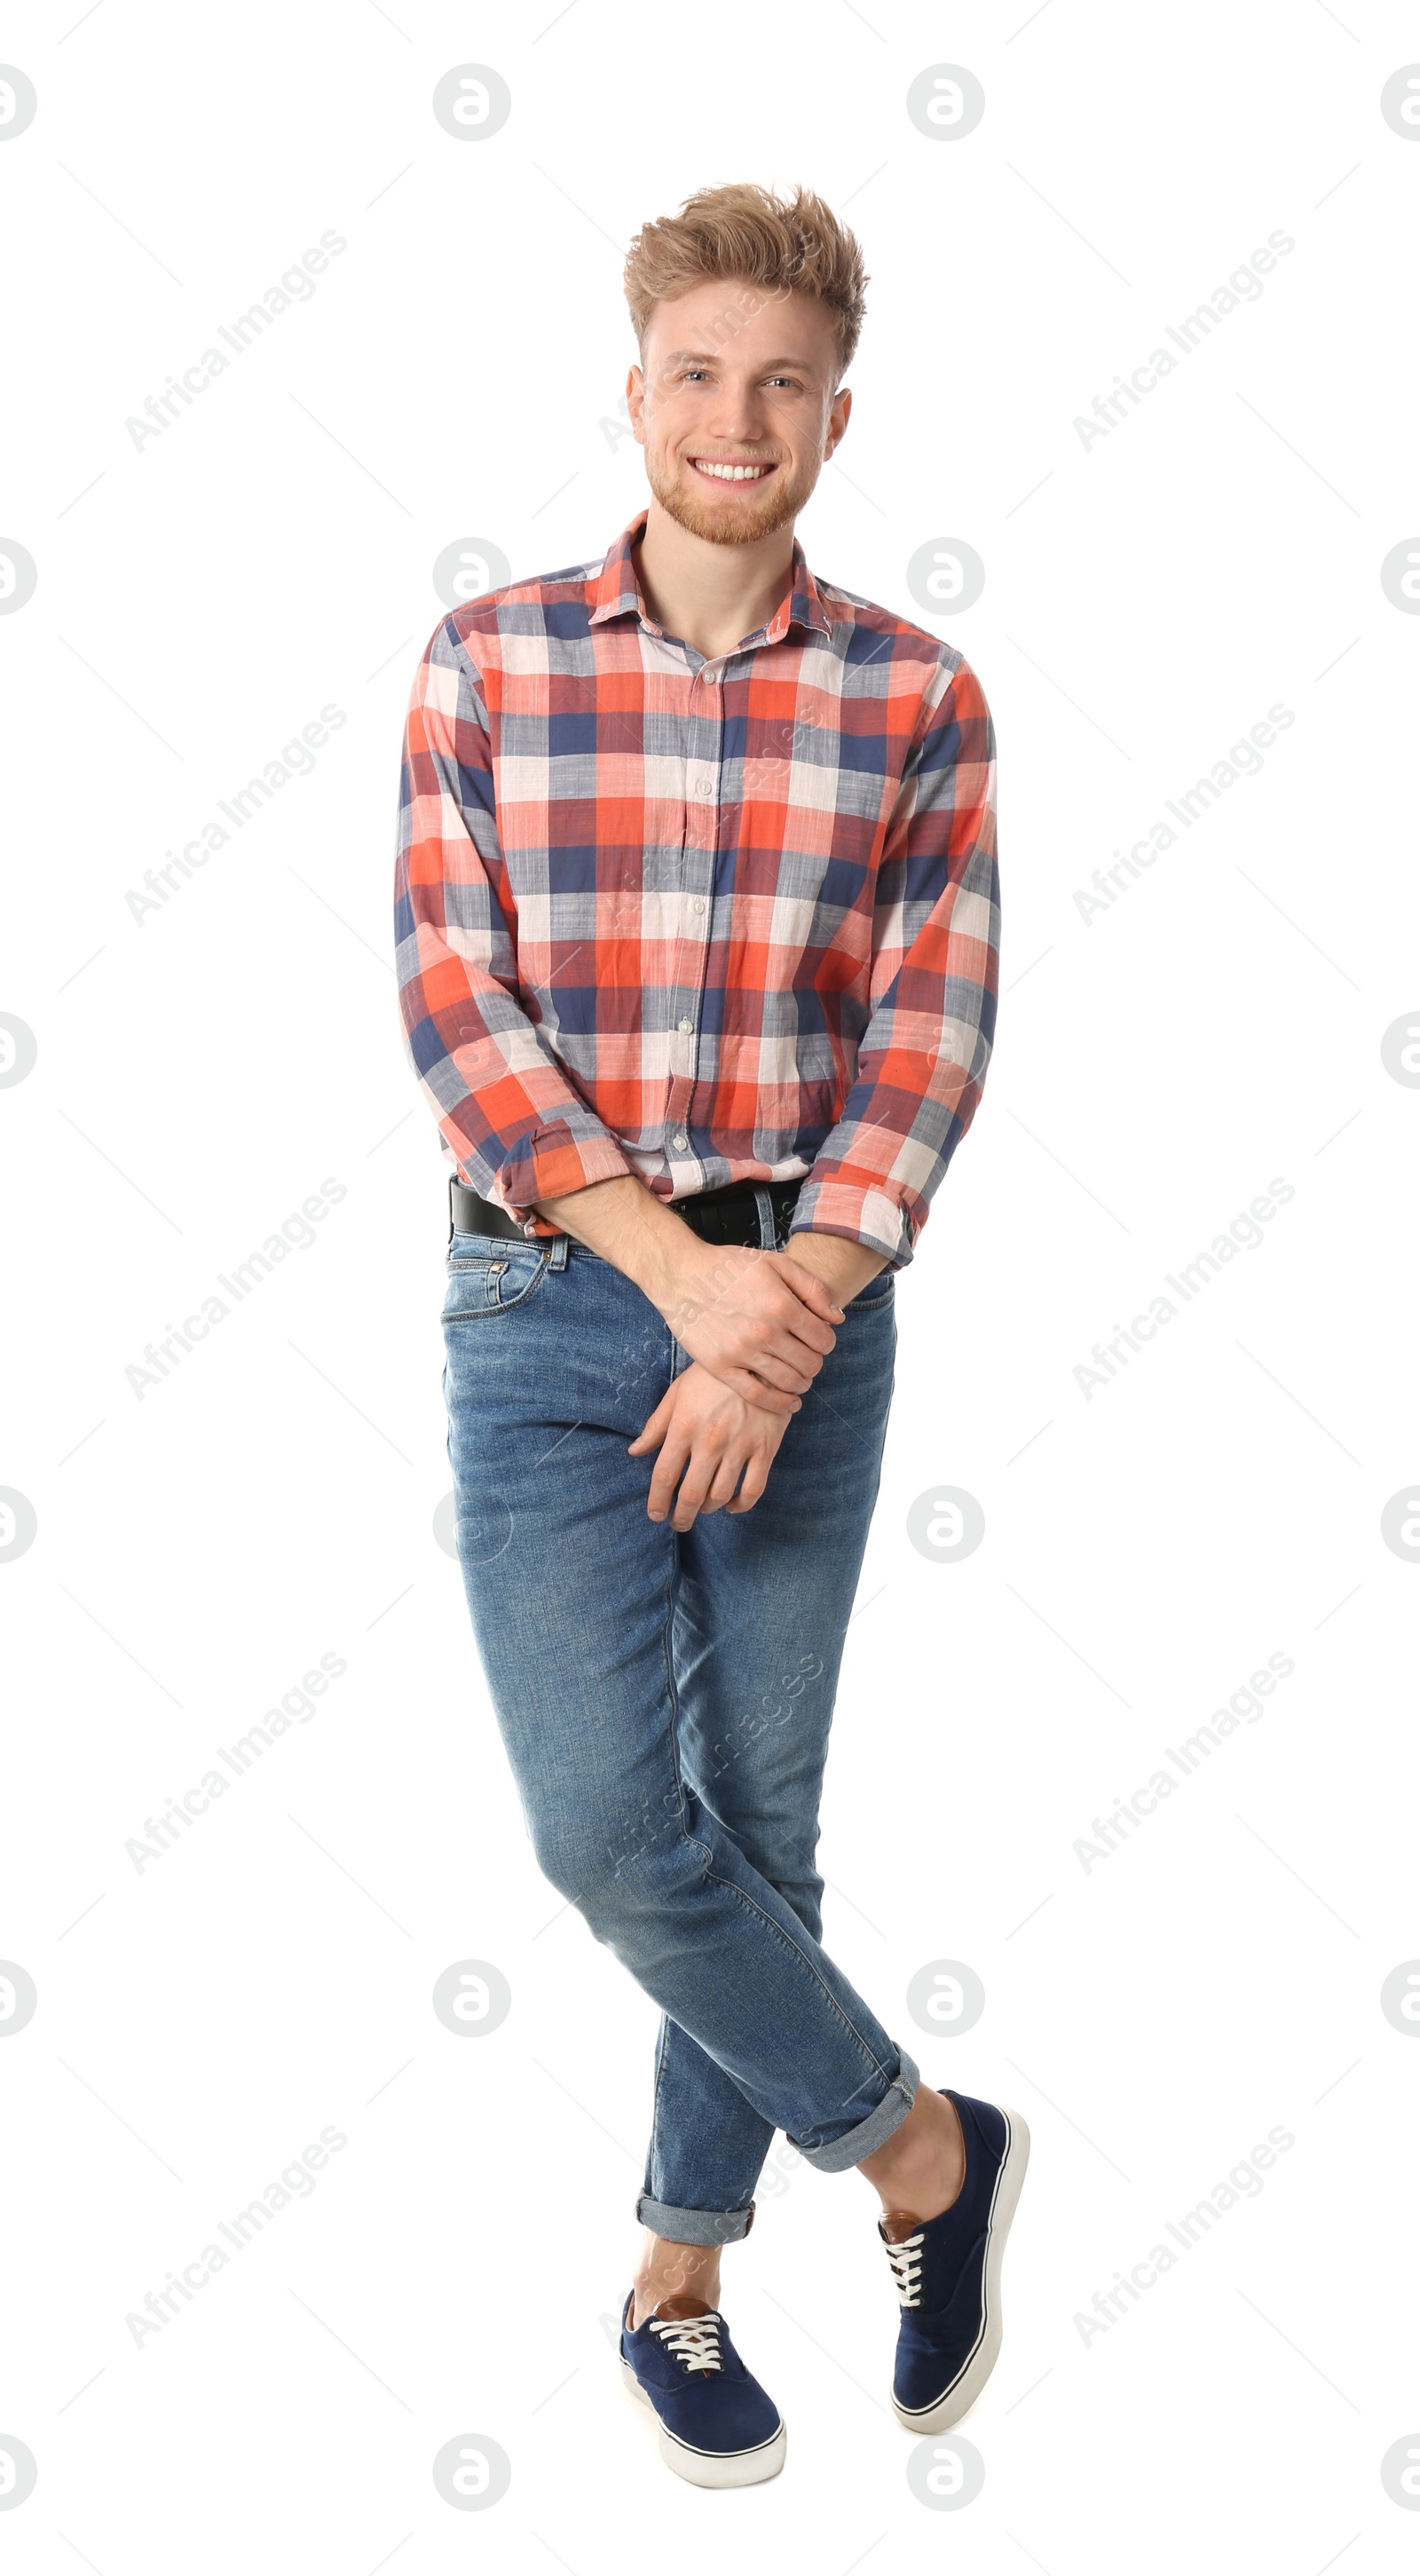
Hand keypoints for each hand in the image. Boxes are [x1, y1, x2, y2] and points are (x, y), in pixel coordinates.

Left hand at [628, 1361, 792, 1528]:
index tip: (655, 1514)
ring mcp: (740, 1446)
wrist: (760, 1359)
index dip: (657, 1501)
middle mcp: (710, 1440)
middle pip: (691, 1494)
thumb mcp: (678, 1392)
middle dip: (681, 1516)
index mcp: (684, 1426)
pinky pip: (753, 1489)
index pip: (664, 1475)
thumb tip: (635, 1451)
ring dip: (708, 1509)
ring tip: (702, 1509)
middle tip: (678, 1523)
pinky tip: (732, 1506)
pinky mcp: (765, 1448)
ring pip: (720, 1495)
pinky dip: (741, 1505)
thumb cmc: (713, 1375)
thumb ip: (657, 1425)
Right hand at [645, 1237, 844, 1413]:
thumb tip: (838, 1318)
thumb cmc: (729, 1266)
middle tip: (807, 1358)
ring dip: (801, 1383)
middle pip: (810, 1364)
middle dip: (815, 1363)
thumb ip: (812, 1288)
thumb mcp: (776, 1263)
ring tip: (799, 1377)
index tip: (818, 1340)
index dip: (826, 1342)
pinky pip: (758, 1395)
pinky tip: (788, 1402)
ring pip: (789, 1382)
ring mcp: (741, 1352)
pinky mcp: (721, 1367)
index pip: (823, 1339)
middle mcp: (764, 1331)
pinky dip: (779, 1403)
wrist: (681, 1275)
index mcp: (782, 1305)